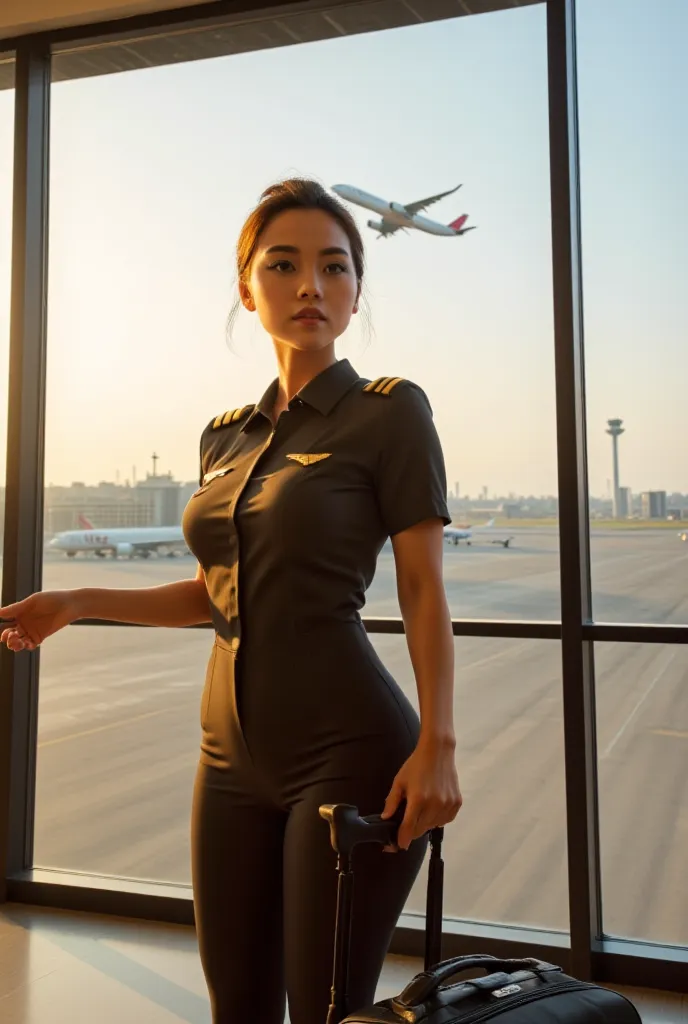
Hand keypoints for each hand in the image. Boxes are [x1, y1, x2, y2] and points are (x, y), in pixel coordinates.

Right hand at [0, 590, 80, 651]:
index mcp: (18, 613)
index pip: (4, 622)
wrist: (70, 604)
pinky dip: (26, 646)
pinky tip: (27, 643)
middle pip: (8, 634)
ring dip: (13, 643)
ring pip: (17, 641)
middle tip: (9, 635)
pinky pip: (30, 645)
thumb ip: (16, 608)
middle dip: (5, 637)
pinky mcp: (39, 637)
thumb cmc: (51, 599)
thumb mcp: (33, 602)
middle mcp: (22, 623)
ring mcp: (30, 631)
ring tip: (15, 641)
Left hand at [381, 736, 461, 850]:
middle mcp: (434, 804)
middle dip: (411, 831)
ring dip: (424, 824)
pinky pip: (444, 820)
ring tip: (420, 811)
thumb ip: (392, 801)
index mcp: (418, 799)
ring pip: (432, 826)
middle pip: (420, 830)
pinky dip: (437, 819)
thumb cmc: (416, 765)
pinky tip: (432, 809)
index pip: (409, 828)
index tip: (398, 845)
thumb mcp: (399, 781)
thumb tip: (386, 818)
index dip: (402, 839)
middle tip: (405, 826)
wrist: (438, 751)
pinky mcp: (456, 803)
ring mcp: (447, 804)